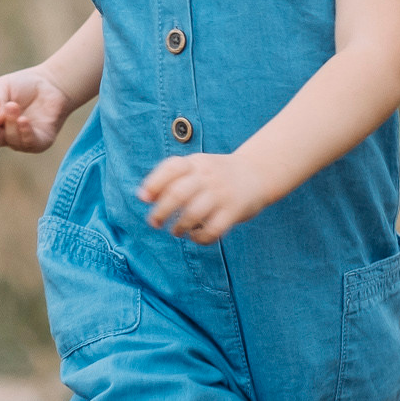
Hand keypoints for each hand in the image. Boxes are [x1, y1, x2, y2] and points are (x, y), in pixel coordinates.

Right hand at [0, 68, 72, 152]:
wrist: (52, 83)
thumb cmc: (25, 85)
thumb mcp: (4, 86)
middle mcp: (5, 133)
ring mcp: (22, 140)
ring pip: (9, 140)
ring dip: (10, 123)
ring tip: (14, 106)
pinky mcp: (40, 142)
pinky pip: (29, 144)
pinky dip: (24, 133)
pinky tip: (23, 120)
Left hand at [137, 152, 269, 242]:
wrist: (257, 172)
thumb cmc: (216, 174)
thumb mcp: (196, 166)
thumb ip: (171, 178)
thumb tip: (142, 196)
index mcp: (195, 163)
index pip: (171, 168)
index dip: (153, 184)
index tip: (143, 198)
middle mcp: (208, 177)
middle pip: (178, 193)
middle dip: (161, 211)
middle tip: (155, 222)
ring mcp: (221, 194)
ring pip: (193, 213)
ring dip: (179, 226)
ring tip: (176, 231)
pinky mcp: (234, 211)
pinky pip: (213, 229)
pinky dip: (199, 237)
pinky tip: (195, 235)